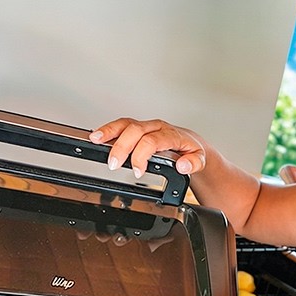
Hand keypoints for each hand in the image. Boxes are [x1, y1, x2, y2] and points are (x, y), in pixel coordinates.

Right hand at [89, 118, 205, 178]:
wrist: (190, 142)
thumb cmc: (191, 151)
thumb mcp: (199, 159)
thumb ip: (194, 163)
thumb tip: (183, 166)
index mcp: (170, 135)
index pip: (151, 141)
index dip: (141, 155)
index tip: (137, 171)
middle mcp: (157, 127)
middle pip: (135, 131)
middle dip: (122, 147)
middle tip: (113, 164)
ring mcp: (146, 126)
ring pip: (126, 124)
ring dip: (109, 132)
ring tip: (95, 140)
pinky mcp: (138, 127)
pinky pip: (121, 125)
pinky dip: (108, 130)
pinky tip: (97, 137)